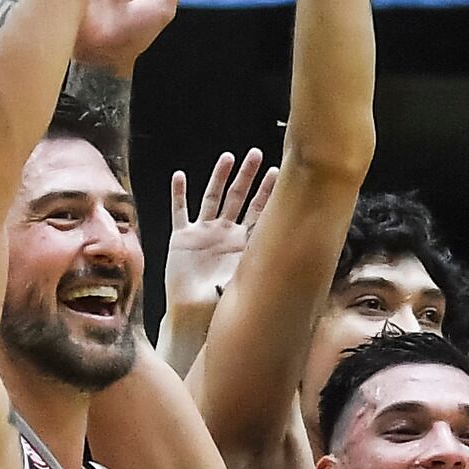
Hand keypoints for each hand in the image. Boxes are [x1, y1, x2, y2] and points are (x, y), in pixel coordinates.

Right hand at [162, 150, 273, 324]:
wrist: (196, 313)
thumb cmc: (224, 302)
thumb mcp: (248, 280)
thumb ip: (263, 265)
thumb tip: (290, 255)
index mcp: (244, 243)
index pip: (260, 211)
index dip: (268, 192)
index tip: (279, 172)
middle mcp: (226, 233)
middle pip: (238, 197)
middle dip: (248, 176)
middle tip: (257, 154)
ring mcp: (204, 233)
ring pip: (212, 198)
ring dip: (219, 177)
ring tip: (228, 157)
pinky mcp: (182, 238)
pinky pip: (180, 212)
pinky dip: (178, 194)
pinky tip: (179, 177)